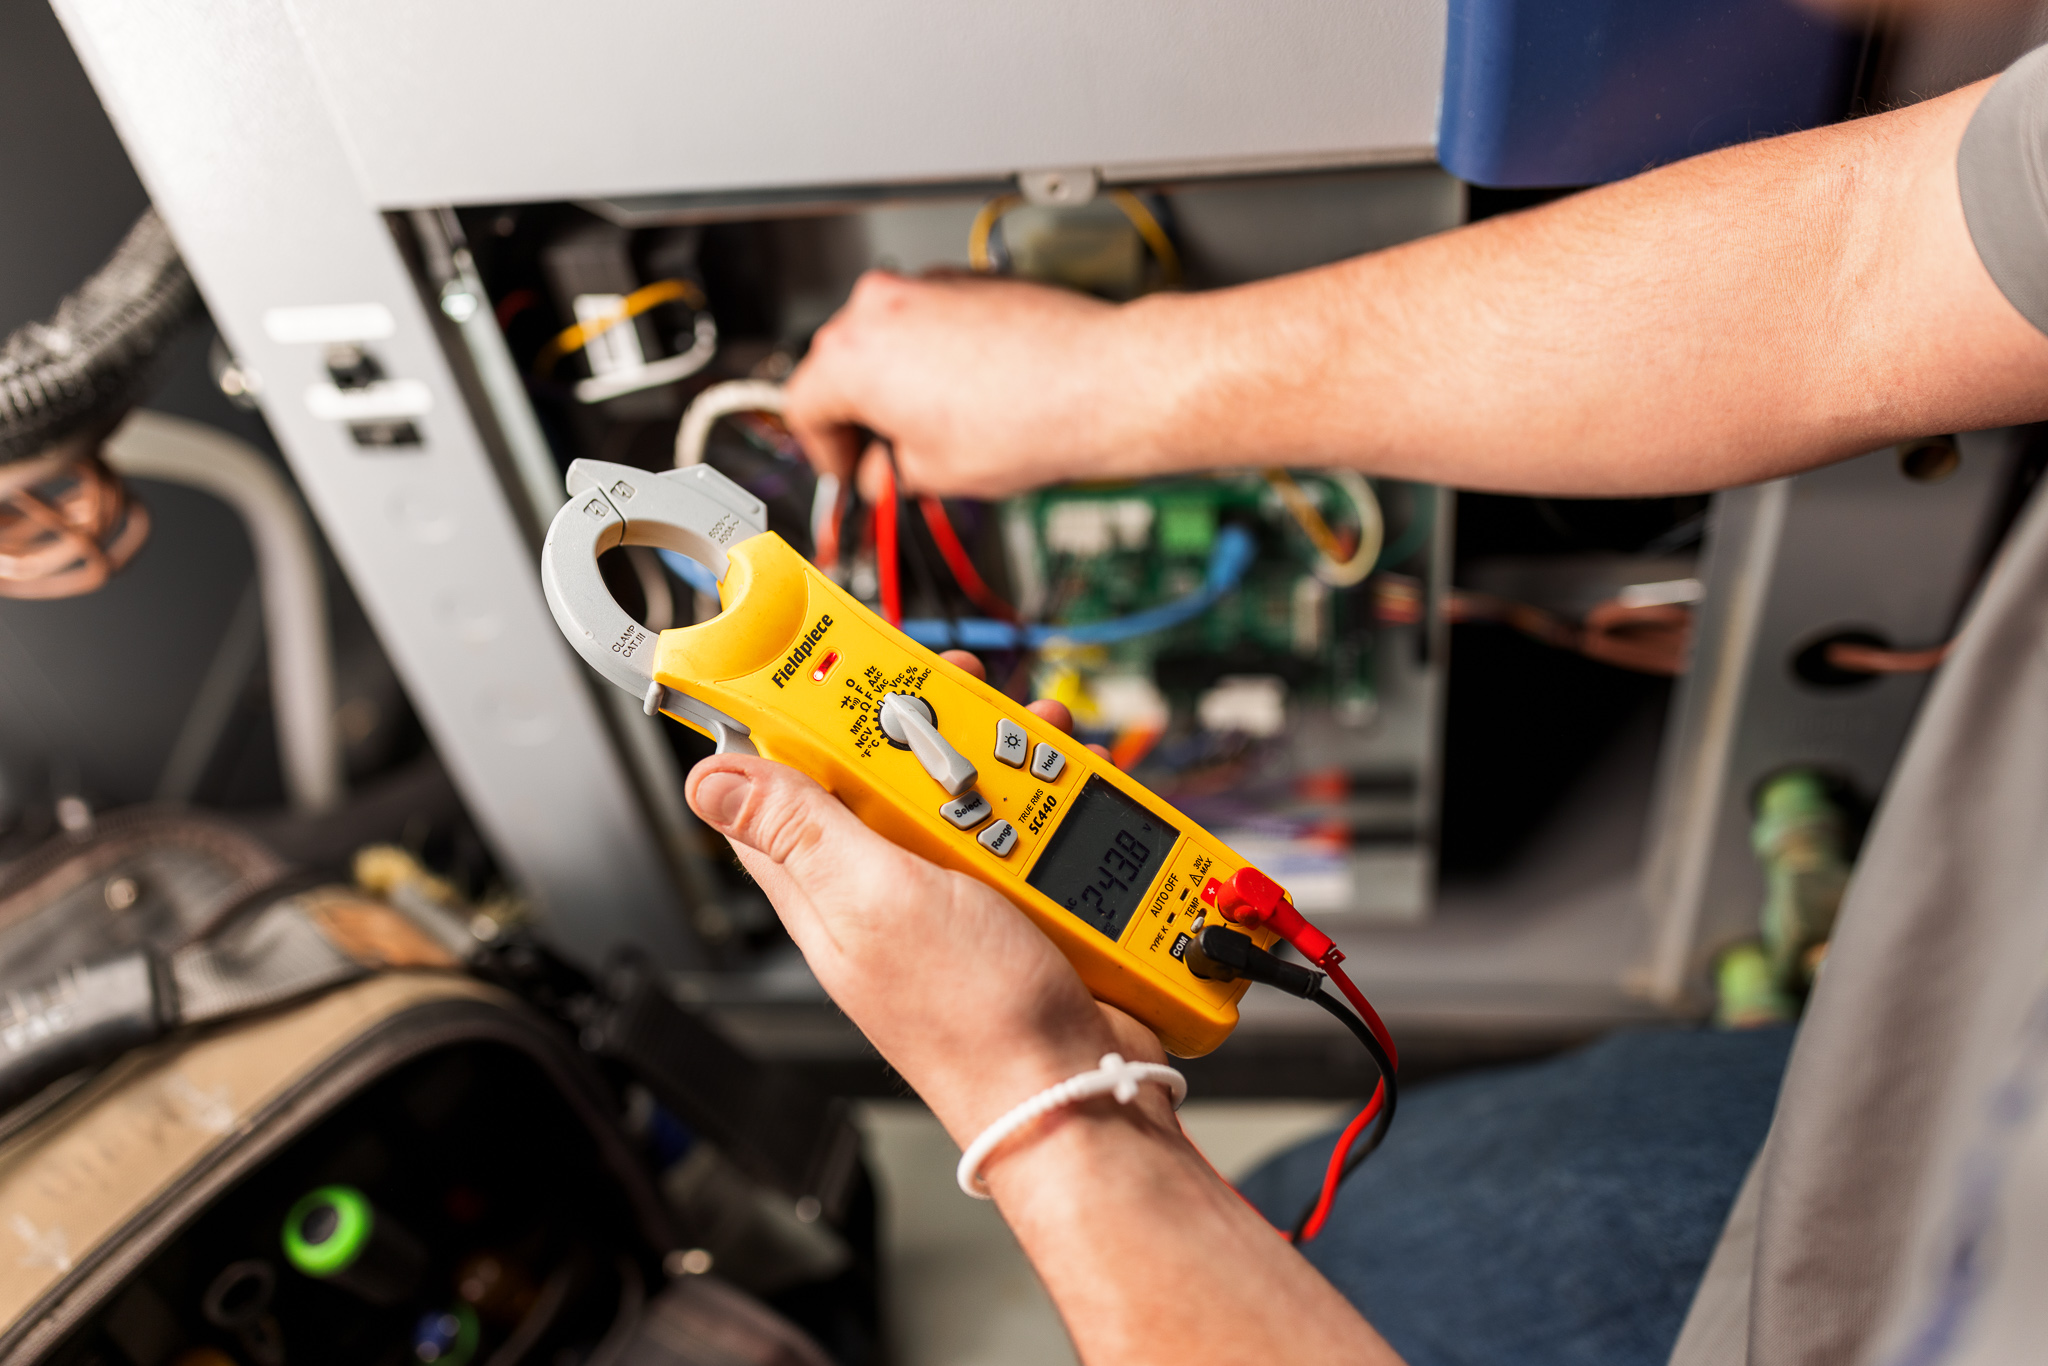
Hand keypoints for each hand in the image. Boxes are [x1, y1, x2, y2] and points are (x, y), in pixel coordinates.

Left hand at [683, 651, 1163, 1146]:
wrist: (1078, 1090)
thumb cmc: (973, 1021)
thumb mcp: (872, 900)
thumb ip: (798, 831)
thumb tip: (706, 780)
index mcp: (826, 884)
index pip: (783, 779)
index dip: (797, 711)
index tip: (828, 656)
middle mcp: (887, 884)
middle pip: (890, 766)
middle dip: (929, 722)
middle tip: (960, 700)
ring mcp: (958, 891)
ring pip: (969, 786)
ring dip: (1006, 762)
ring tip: (1032, 762)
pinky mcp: (1022, 900)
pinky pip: (1032, 826)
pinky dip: (1056, 806)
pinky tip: (1075, 803)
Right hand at [783, 270, 1179, 498]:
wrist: (1101, 381)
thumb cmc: (1028, 419)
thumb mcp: (933, 474)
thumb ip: (887, 472)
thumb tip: (885, 471)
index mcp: (852, 354)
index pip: (802, 405)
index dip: (824, 452)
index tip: (849, 469)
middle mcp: (880, 306)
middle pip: (840, 366)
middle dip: (860, 417)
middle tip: (889, 459)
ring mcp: (926, 286)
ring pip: (885, 341)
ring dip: (898, 386)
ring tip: (940, 431)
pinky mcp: (967, 281)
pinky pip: (928, 322)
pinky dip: (935, 358)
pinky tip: (972, 398)